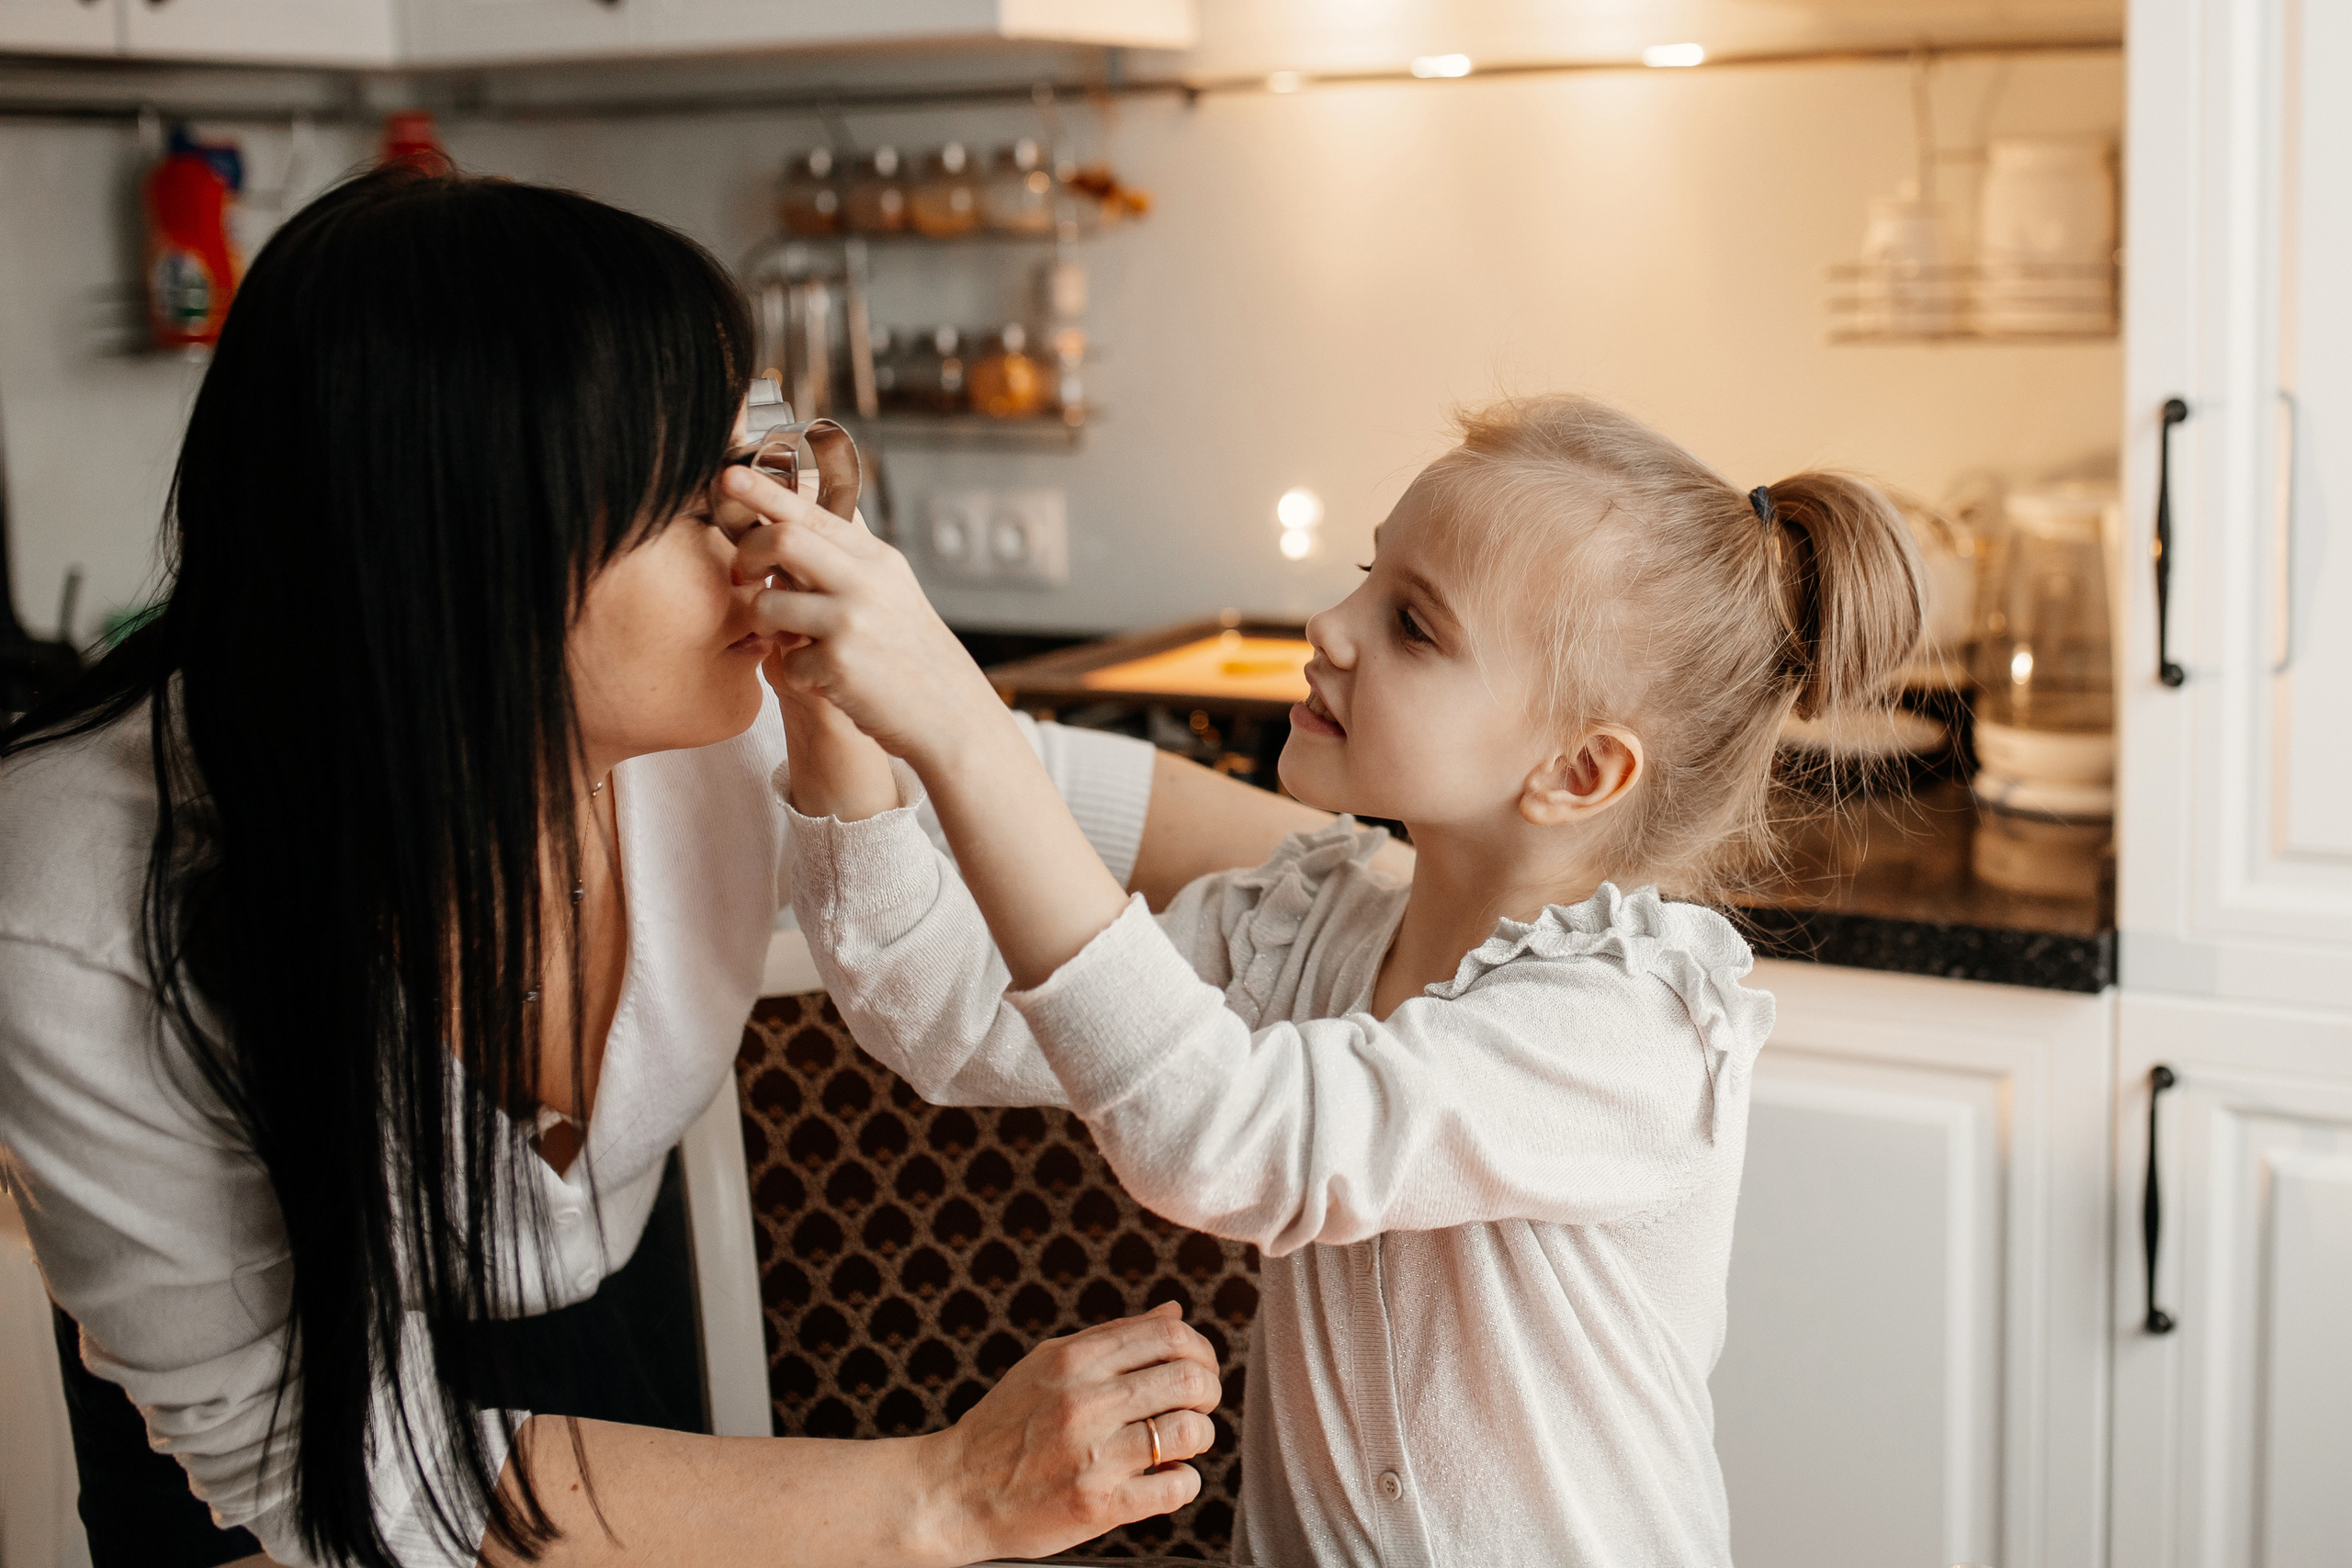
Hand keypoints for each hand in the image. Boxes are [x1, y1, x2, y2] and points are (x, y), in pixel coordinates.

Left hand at [723, 464, 1005, 771]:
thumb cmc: (910, 651)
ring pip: (768, 604)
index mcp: (876, 559)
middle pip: (783, 539)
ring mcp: (852, 622)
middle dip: (747, 553)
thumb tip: (805, 506)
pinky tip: (825, 680)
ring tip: (785, 637)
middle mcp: (865, 582)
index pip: (811, 510)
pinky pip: (785, 662)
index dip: (764, 491)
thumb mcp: (892, 589)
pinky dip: (797, 675)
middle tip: (742, 574)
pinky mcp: (839, 664)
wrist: (949, 712)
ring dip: (763, 623)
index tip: (729, 476)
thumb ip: (849, 555)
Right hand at [914, 1302, 1222, 1562]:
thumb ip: (1114, 1337)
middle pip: (1190, 1379)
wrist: (954, 1492)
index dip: (1201, 1350)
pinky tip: (1165, 1479)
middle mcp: (1086, 1402)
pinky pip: (1176, 1487)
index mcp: (1075, 1360)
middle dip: (1208, 1392)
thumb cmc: (1004, 1426)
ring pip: (1191, 1432)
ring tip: (1181, 1443)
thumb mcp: (1049, 1365)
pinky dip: (1184, 1483)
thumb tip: (1174, 1313)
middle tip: (1198, 1406)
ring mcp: (1094, 1455)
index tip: (1198, 1368)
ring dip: (1200, 1437)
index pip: (1171, 1336)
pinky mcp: (1099, 1506)